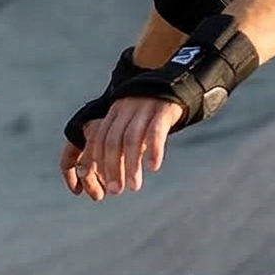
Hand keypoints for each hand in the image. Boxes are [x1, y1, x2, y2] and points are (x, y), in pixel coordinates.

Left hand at [60, 96, 179, 200]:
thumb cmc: (151, 112)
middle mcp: (125, 110)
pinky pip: (156, 131)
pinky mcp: (163, 109)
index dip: (97, 162)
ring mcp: (144, 108)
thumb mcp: (131, 122)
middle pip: (112, 141)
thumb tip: (108, 175)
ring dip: (130, 165)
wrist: (176, 83)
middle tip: (115, 191)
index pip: (99, 139)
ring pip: (131, 139)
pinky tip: (153, 167)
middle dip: (111, 168)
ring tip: (134, 187)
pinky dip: (153, 150)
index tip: (101, 184)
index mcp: (113, 114)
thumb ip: (119, 143)